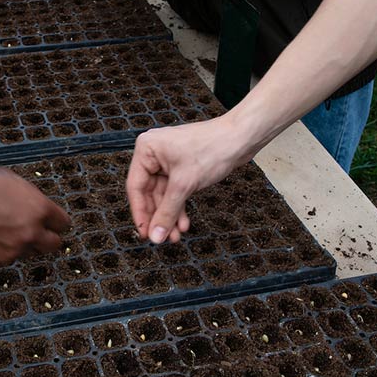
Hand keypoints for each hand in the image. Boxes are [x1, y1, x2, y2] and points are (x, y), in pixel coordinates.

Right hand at [0, 166, 71, 266]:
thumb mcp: (12, 181)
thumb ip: (30, 198)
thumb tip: (37, 207)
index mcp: (39, 210)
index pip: (63, 223)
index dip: (56, 221)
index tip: (51, 222)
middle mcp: (31, 233)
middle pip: (54, 244)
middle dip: (47, 238)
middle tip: (37, 232)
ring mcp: (14, 250)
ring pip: (30, 252)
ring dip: (23, 245)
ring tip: (4, 230)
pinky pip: (7, 258)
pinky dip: (2, 251)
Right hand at [126, 117, 250, 242]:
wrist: (241, 139)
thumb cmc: (213, 148)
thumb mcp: (184, 185)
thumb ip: (167, 212)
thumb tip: (155, 234)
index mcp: (147, 149)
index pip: (136, 187)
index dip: (140, 213)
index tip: (145, 233)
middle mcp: (154, 153)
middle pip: (150, 193)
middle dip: (159, 217)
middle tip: (162, 238)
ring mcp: (169, 160)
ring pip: (164, 195)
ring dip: (170, 215)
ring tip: (175, 236)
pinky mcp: (182, 167)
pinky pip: (175, 191)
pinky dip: (179, 207)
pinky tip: (183, 223)